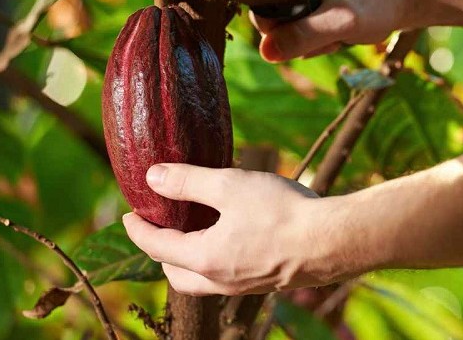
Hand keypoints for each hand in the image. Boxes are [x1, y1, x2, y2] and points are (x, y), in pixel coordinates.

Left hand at [122, 164, 342, 295]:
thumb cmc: (282, 212)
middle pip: (177, 275)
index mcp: (204, 258)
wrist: (333, 240)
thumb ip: (188, 182)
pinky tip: (233, 237)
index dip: (137, 229)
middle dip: (161, 253)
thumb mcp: (230, 185)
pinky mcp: (267, 281)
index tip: (128, 213)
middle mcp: (221, 281)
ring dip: (189, 259)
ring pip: (203, 280)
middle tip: (159, 228)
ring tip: (195, 232)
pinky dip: (216, 260)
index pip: (156, 247)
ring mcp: (245, 285)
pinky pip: (228, 277)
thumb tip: (152, 177)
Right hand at [252, 0, 418, 61]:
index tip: (309, 35)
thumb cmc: (382, 1)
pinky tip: (338, 31)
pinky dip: (318, 33)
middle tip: (332, 35)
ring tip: (340, 32)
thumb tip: (266, 52)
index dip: (276, 24)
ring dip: (311, 37)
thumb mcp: (342, 21)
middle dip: (300, 32)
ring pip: (287, 21)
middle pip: (273, 10)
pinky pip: (300, 20)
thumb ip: (303, 35)